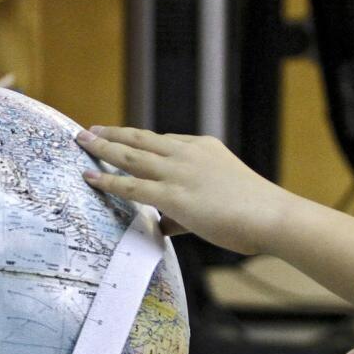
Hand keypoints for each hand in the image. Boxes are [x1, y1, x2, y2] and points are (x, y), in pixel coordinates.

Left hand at [75, 126, 294, 255]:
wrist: (272, 216)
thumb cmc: (254, 213)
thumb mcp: (220, 200)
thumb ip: (188, 210)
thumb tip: (164, 223)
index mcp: (203, 148)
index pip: (164, 141)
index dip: (139, 141)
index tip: (124, 138)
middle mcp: (187, 153)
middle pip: (141, 139)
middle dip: (113, 133)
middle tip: (90, 130)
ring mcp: (179, 172)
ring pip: (131, 155)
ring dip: (103, 146)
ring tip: (81, 141)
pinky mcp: (173, 195)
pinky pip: (132, 185)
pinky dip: (108, 180)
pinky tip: (90, 177)